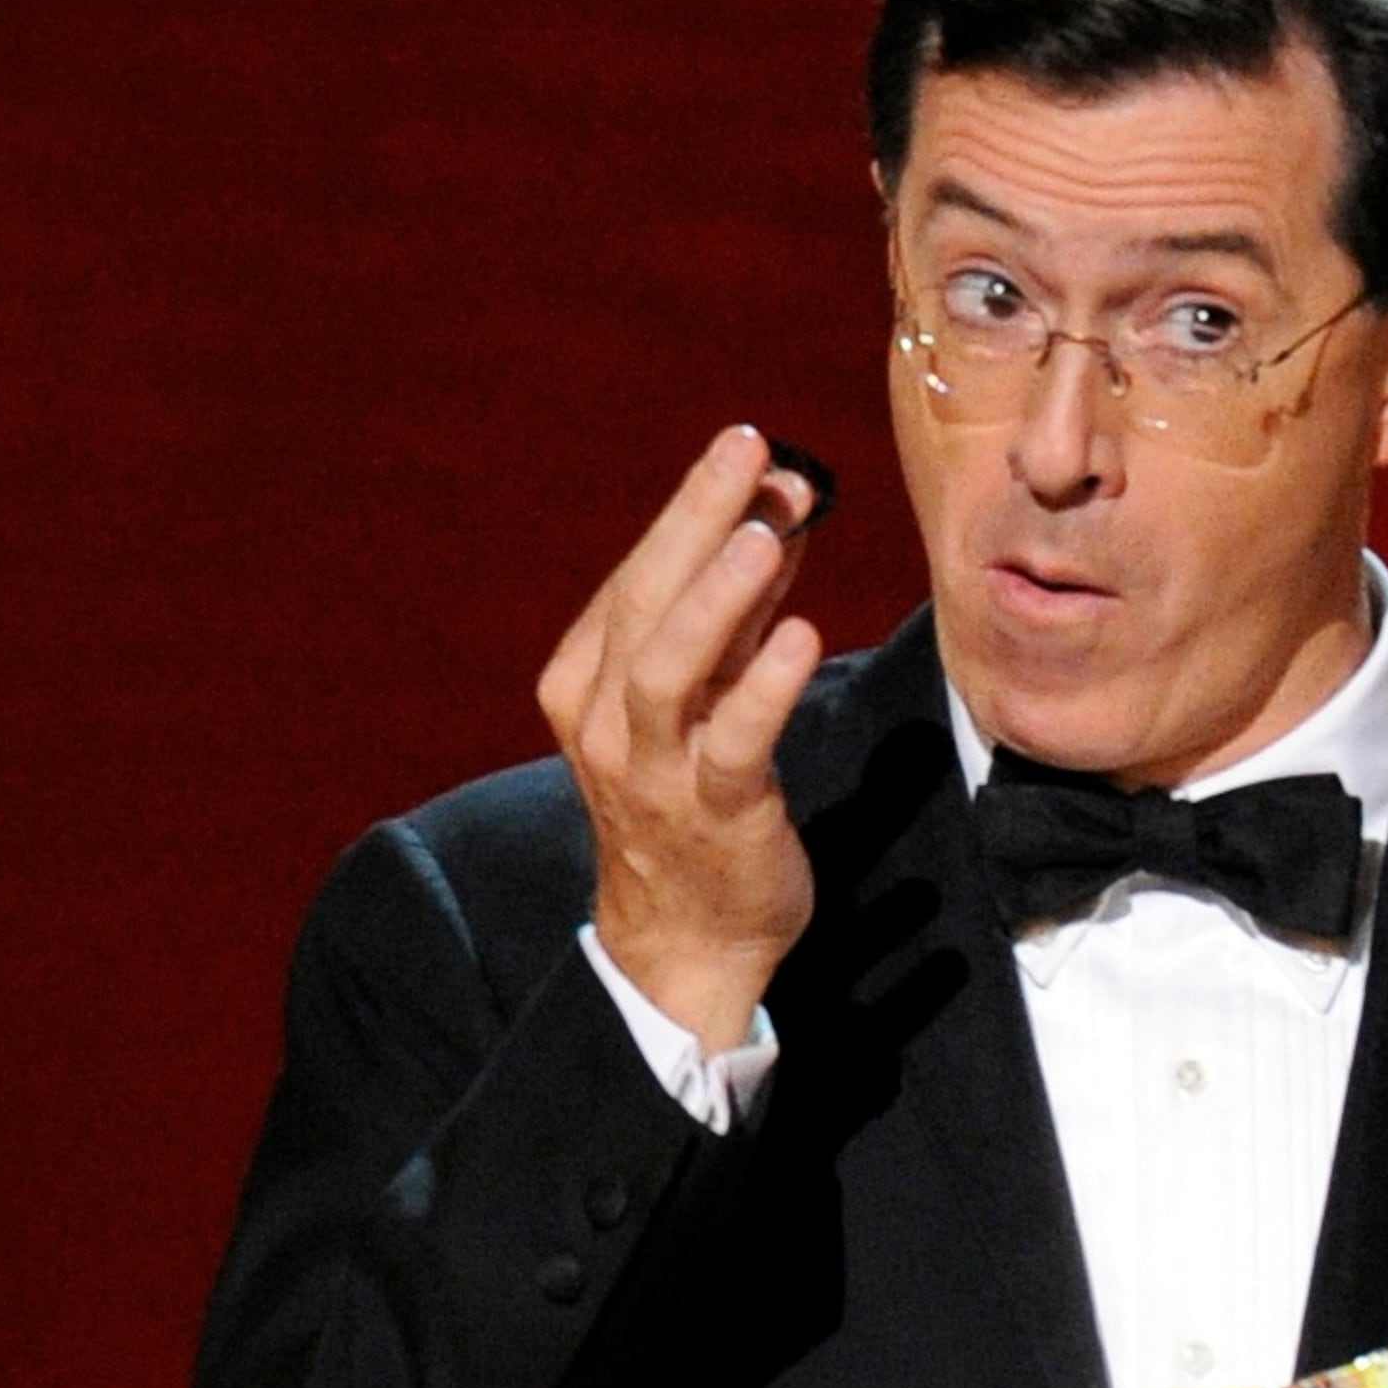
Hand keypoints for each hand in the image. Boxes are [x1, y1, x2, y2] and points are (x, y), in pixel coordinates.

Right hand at [536, 426, 824, 1053]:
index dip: (691, 508)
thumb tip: (779, 515)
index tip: (746, 448)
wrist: (685, 939)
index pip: (636, 576)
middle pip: (643, 600)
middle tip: (751, 450)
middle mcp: (604, 719)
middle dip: (697, 519)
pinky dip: (764, 684)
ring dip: (718, 593)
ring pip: (668, 666)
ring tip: (768, 531)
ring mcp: (651, 771)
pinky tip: (802, 636)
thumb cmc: (696, 805)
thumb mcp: (705, 698)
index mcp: (586, 679)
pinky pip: (733, 742)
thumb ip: (736, 616)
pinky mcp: (713, 816)